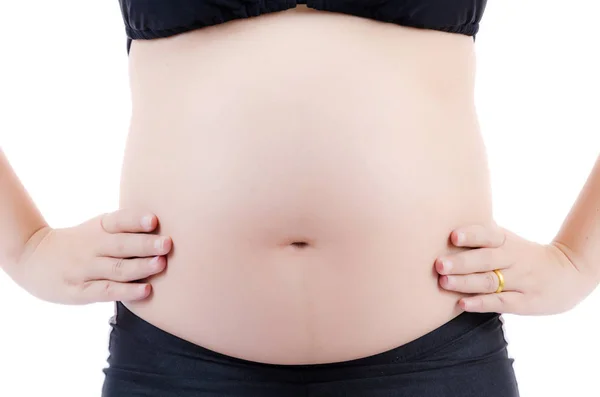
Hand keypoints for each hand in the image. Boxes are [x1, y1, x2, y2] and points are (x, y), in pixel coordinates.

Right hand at [7, 209, 171, 303]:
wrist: (33, 257)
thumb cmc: (82, 242)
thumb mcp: (99, 227)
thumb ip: (128, 227)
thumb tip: (167, 228)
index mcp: (101, 227)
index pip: (119, 220)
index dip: (136, 220)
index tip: (154, 220)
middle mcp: (93, 246)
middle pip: (121, 245)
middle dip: (146, 244)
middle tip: (167, 244)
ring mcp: (85, 269)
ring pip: (116, 269)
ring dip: (140, 267)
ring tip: (161, 264)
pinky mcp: (80, 291)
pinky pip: (106, 291)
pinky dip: (126, 291)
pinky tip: (146, 291)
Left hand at [435, 224, 597, 314]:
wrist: (568, 272)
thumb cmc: (522, 254)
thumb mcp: (507, 240)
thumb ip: (481, 235)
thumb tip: (441, 224)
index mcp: (506, 241)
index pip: (488, 235)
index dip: (471, 235)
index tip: (453, 236)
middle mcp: (513, 259)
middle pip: (486, 259)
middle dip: (461, 262)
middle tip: (438, 264)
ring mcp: (520, 281)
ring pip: (490, 281)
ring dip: (465, 283)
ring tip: (444, 282)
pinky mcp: (525, 302)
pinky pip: (502, 303)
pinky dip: (482, 303)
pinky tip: (463, 303)